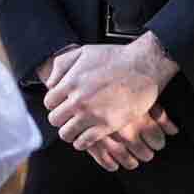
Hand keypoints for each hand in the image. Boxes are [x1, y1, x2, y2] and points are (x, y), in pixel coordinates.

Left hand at [41, 38, 180, 170]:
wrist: (144, 67)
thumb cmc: (116, 57)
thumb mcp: (83, 52)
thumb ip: (62, 65)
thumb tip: (50, 83)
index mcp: (71, 82)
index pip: (49, 102)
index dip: (55, 104)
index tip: (62, 105)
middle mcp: (78, 100)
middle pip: (55, 119)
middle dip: (60, 118)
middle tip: (69, 117)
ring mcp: (92, 114)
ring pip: (66, 134)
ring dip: (69, 132)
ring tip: (75, 129)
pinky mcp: (107, 125)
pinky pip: (84, 142)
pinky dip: (82, 142)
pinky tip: (85, 137)